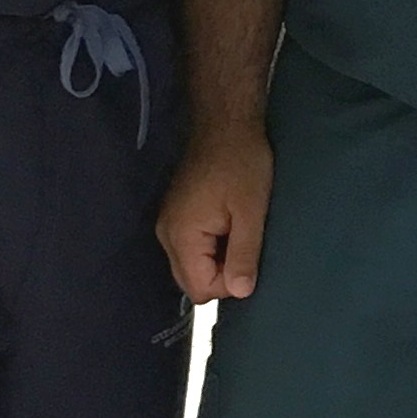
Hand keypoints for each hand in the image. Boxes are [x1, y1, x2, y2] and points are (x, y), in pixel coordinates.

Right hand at [160, 126, 273, 303]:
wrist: (225, 124)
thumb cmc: (242, 163)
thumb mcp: (250, 211)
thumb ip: (243, 254)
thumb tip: (240, 293)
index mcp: (181, 236)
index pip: (199, 289)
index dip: (228, 284)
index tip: (248, 257)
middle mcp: (166, 235)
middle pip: (191, 281)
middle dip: (221, 273)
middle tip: (245, 244)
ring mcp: (169, 224)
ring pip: (192, 265)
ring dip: (217, 259)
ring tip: (238, 231)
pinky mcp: (176, 215)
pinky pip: (191, 248)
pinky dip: (211, 246)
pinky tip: (229, 224)